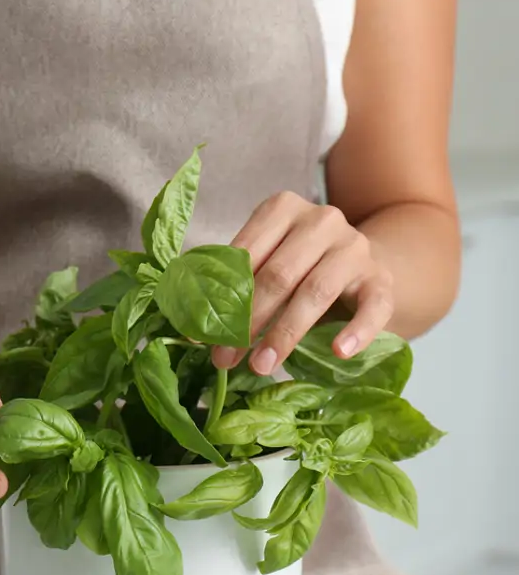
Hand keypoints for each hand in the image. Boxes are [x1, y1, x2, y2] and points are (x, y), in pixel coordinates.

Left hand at [212, 192, 393, 373]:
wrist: (362, 264)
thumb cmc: (299, 266)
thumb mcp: (266, 261)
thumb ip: (235, 282)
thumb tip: (193, 325)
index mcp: (282, 209)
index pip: (246, 254)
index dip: (220, 297)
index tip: (200, 334)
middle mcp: (321, 220)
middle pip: (278, 274)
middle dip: (247, 321)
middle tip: (224, 358)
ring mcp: (355, 248)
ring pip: (316, 292)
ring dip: (285, 333)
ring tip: (261, 366)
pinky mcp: (381, 279)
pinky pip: (372, 306)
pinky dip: (357, 330)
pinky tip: (338, 351)